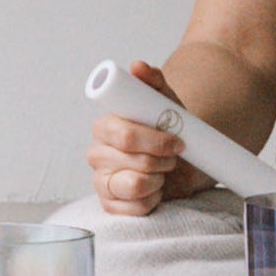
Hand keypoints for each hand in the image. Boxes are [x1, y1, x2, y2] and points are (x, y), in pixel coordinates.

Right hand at [88, 61, 213, 215]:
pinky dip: (153, 199)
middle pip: (134, 160)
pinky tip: (155, 189)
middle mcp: (97, 153)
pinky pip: (135, 208)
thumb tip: (138, 66)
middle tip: (174, 154)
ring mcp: (101, 180)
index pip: (124, 134)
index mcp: (105, 126)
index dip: (153, 140)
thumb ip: (152, 81)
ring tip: (163, 171)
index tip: (176, 140)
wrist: (178, 159)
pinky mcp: (110, 204)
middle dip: (162, 159)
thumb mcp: (165, 101)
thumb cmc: (166, 128)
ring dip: (159, 178)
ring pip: (134, 185)